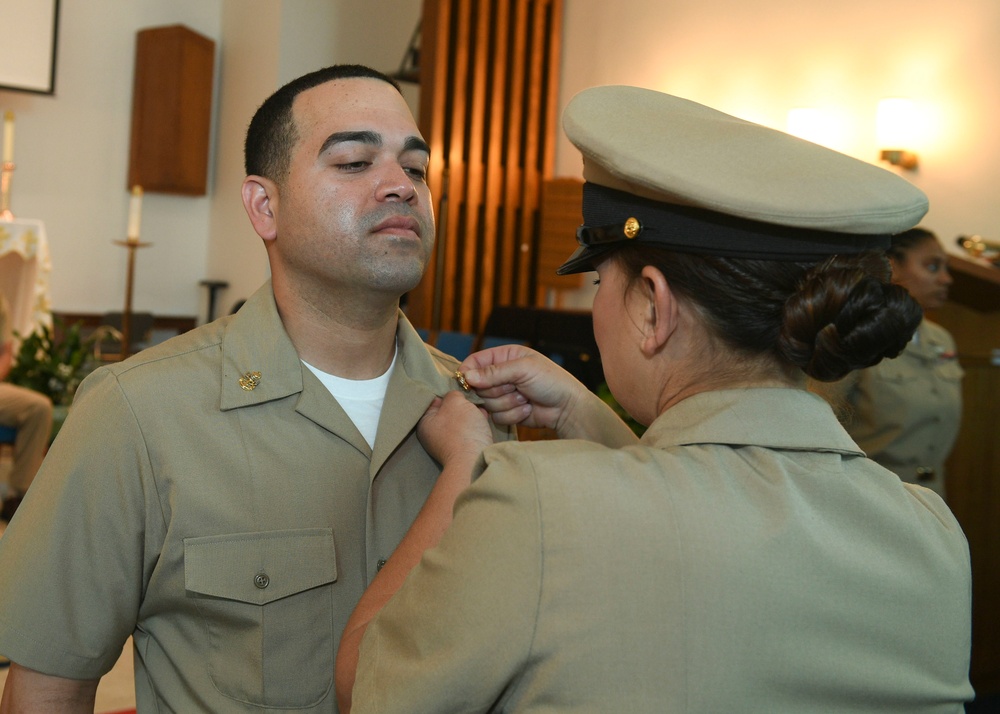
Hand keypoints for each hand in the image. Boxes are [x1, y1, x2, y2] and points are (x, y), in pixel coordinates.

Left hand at [418, 391, 493, 468]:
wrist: (474, 460)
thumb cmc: (461, 429)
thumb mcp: (455, 402)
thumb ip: (452, 394)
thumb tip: (454, 395)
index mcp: (425, 422)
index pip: (432, 399)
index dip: (446, 390)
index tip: (458, 385)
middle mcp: (433, 434)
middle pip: (447, 410)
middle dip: (461, 402)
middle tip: (471, 395)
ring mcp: (448, 443)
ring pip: (460, 419)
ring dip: (470, 412)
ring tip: (480, 406)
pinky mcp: (463, 449)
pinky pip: (469, 430)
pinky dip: (476, 422)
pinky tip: (484, 416)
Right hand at [459, 345, 589, 431]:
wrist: (567, 408)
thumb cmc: (551, 381)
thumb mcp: (524, 369)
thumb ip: (494, 372)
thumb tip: (467, 377)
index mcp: (505, 356)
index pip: (475, 361)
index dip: (468, 372)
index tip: (467, 382)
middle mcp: (502, 375)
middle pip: (478, 386)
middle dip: (498, 390)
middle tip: (516, 387)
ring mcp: (503, 394)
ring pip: (487, 403)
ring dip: (508, 403)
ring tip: (526, 397)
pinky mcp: (507, 412)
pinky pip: (497, 417)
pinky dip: (513, 414)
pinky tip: (528, 408)